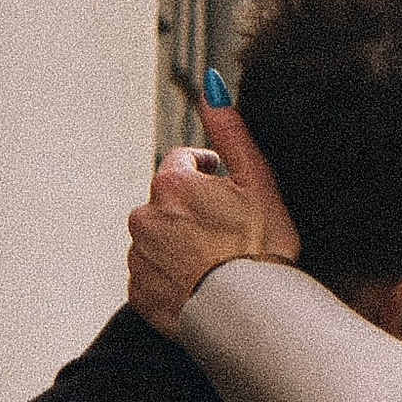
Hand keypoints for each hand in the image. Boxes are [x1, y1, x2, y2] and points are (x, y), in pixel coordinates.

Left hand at [127, 94, 300, 333]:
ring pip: (156, 240)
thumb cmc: (262, 247)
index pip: (181, 164)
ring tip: (216, 264)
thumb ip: (230, 130)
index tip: (230, 197)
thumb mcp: (257, 179)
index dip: (209, 176)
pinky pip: (152, 277)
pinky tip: (201, 284)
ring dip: (179, 245)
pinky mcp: (140, 294)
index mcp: (170, 185)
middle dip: (191, 212)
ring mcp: (139, 258)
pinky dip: (171, 277)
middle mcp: (144, 218)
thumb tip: (210, 86)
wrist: (253, 315)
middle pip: (166, 204)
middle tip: (227, 235)